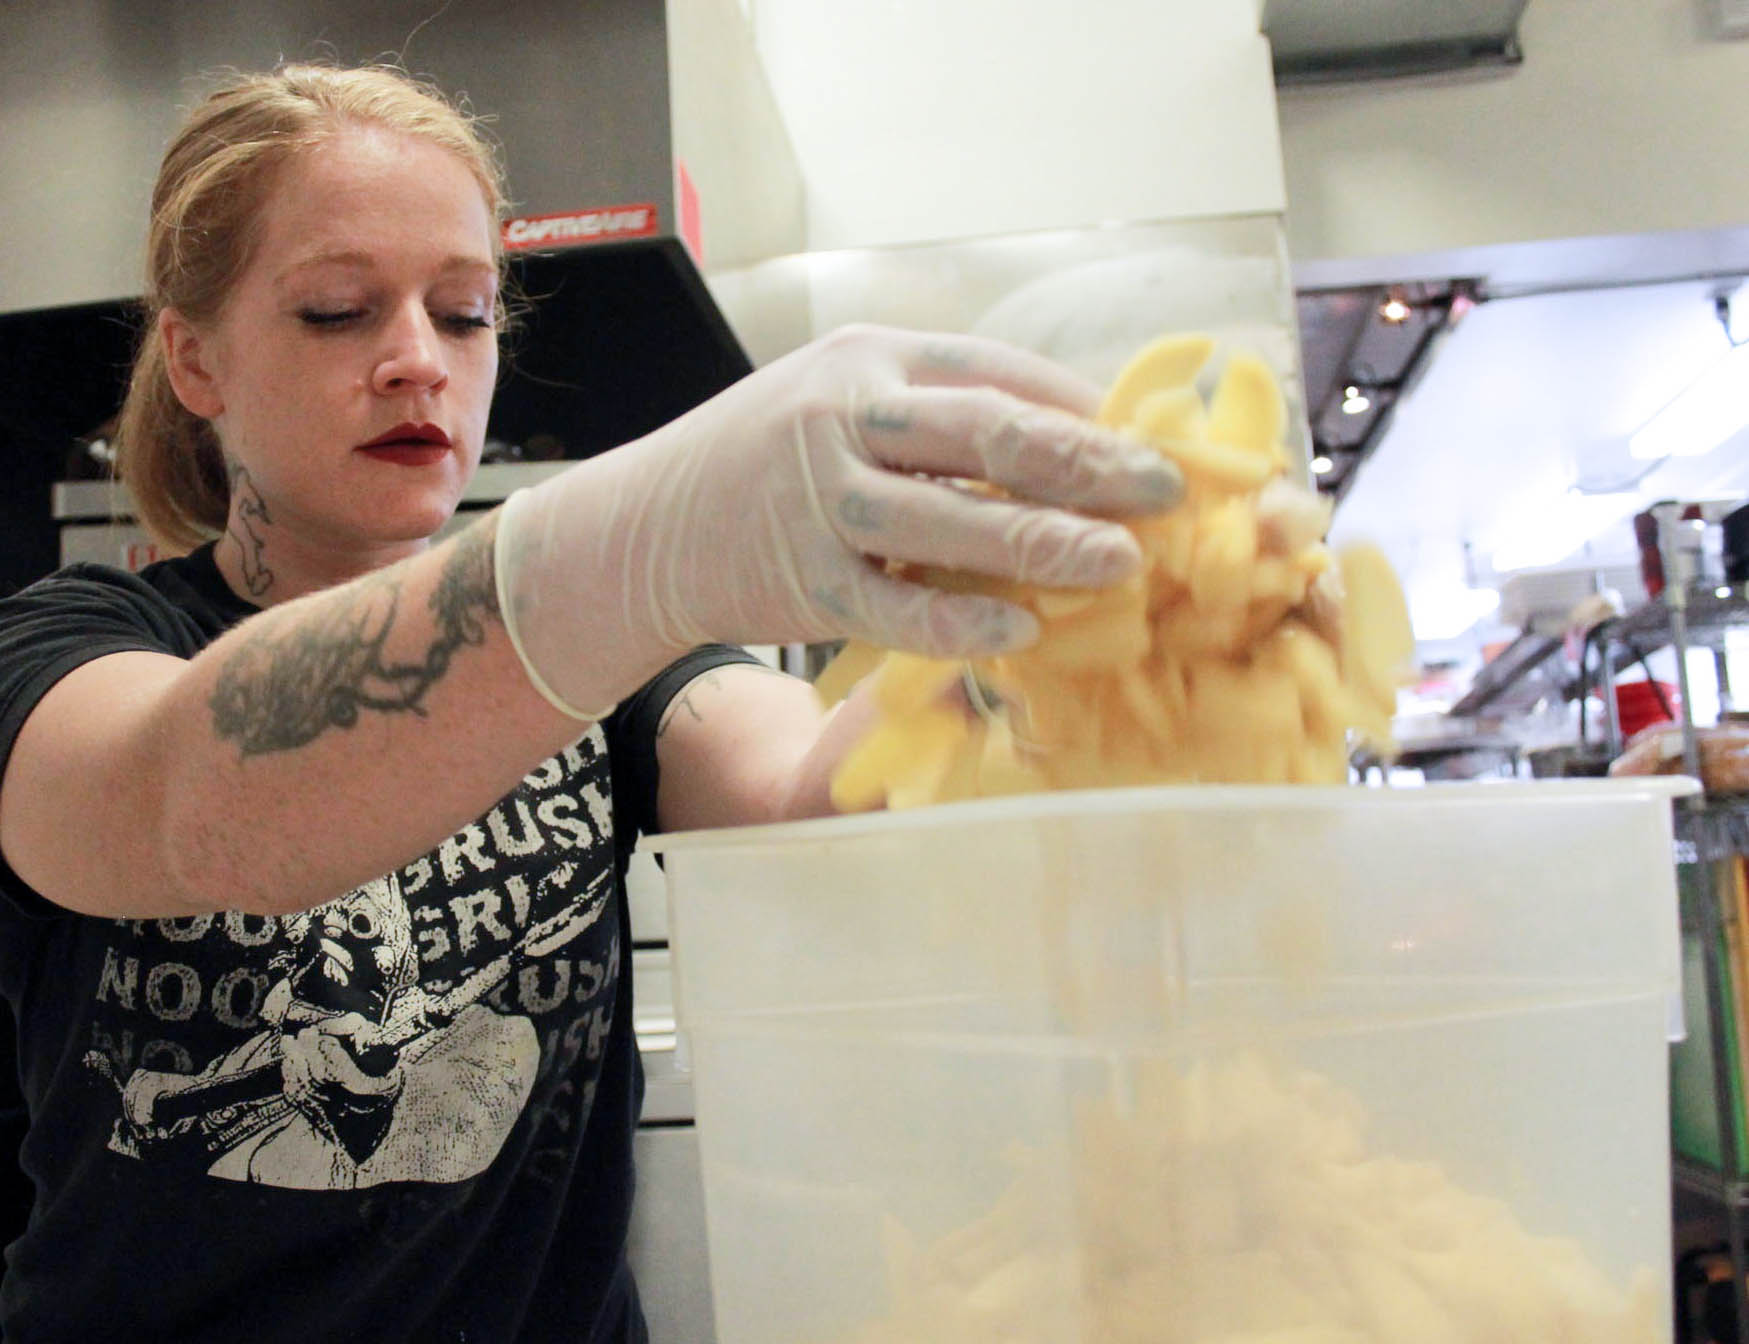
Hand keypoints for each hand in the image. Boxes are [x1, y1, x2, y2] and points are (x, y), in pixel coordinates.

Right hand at [496, 324, 1183, 715]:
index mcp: (869, 358)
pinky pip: (895, 604)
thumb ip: (937, 415)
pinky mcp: (804, 580)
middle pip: (983, 431)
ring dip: (1041, 539)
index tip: (1151, 440)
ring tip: (1118, 561)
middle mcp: (843, 415)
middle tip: (1164, 491)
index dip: (1082, 407)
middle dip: (1086, 462)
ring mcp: (819, 499)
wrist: (648, 526)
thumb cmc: (770, 462)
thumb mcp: (845, 405)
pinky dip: (960, 618)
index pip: (996, 371)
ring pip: (946, 516)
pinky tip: (1021, 628)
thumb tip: (1071, 440)